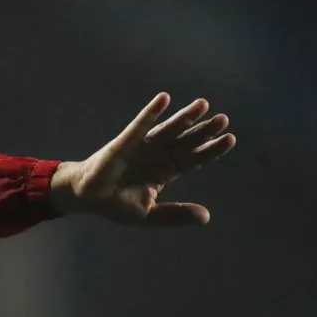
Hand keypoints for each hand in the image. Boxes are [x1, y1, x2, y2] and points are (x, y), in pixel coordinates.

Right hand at [51, 93, 235, 225]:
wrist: (87, 198)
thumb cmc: (117, 205)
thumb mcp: (149, 215)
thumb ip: (176, 214)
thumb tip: (206, 217)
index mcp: (166, 171)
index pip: (193, 159)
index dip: (211, 150)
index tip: (230, 139)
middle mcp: (157, 155)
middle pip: (186, 141)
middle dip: (204, 131)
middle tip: (223, 119)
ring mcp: (142, 146)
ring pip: (168, 130)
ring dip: (185, 117)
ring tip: (203, 105)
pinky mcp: (125, 142)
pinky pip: (140, 125)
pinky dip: (152, 112)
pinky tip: (164, 99)